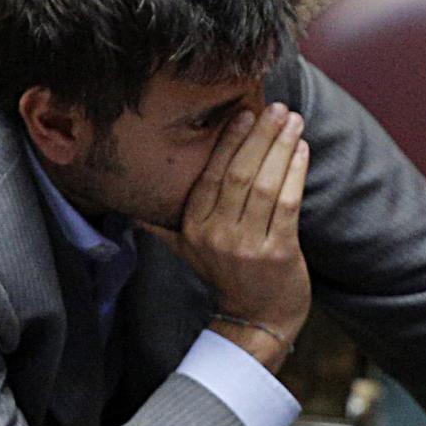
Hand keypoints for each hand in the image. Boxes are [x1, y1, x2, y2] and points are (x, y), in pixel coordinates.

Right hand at [142, 102, 310, 372]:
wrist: (258, 318)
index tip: (243, 113)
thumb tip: (123, 200)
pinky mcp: (278, 253)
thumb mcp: (186, 249)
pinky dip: (296, 171)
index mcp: (193, 228)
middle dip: (259, 135)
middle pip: (239, 173)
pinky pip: (287, 202)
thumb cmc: (227, 273)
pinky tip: (302, 149)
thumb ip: (160, 223)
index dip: (229, 141)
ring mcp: (248, 246)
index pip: (210, 175)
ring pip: (265, 184)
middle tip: (275, 107)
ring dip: (281, 146)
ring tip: (292, 120)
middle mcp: (217, 236)